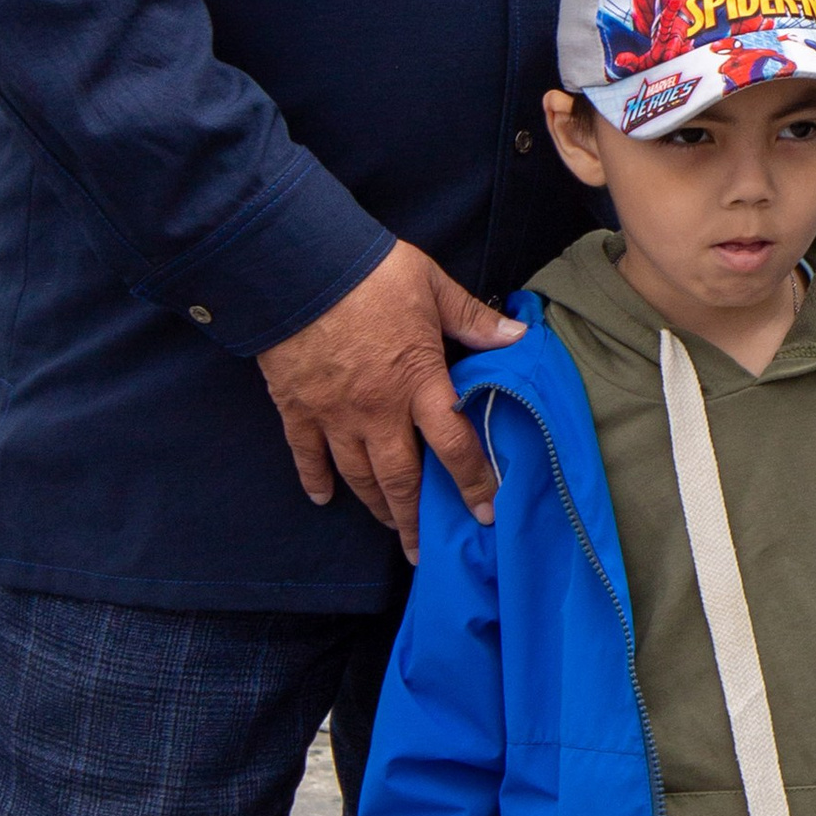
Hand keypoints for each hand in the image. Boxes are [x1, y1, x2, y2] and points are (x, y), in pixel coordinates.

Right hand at [257, 240, 524, 554]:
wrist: (298, 265)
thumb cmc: (372, 273)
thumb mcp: (432, 286)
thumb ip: (473, 319)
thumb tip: (518, 337)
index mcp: (419, 383)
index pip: (455, 446)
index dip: (473, 483)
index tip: (486, 513)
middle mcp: (378, 411)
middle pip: (401, 479)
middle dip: (415, 518)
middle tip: (423, 550)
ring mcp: (335, 414)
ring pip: (358, 475)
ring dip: (375, 506)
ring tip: (390, 525)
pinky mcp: (297, 407)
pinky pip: (306, 455)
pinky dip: (314, 479)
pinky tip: (323, 498)